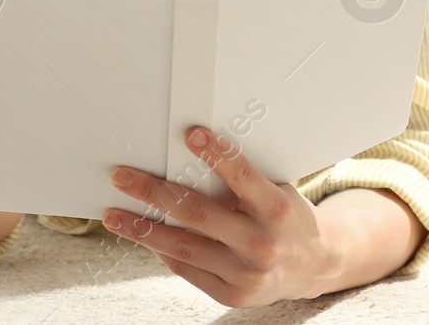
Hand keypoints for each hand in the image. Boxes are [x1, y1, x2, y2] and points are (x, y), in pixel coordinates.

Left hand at [103, 126, 338, 305]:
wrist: (314, 266)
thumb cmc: (286, 216)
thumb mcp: (276, 191)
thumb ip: (242, 180)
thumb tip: (188, 153)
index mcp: (276, 209)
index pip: (242, 176)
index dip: (216, 154)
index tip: (191, 134)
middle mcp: (261, 244)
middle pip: (197, 214)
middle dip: (154, 193)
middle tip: (122, 177)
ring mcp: (245, 274)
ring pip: (183, 247)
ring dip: (142, 229)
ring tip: (114, 215)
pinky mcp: (231, 294)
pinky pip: (187, 269)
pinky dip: (161, 250)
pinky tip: (142, 235)